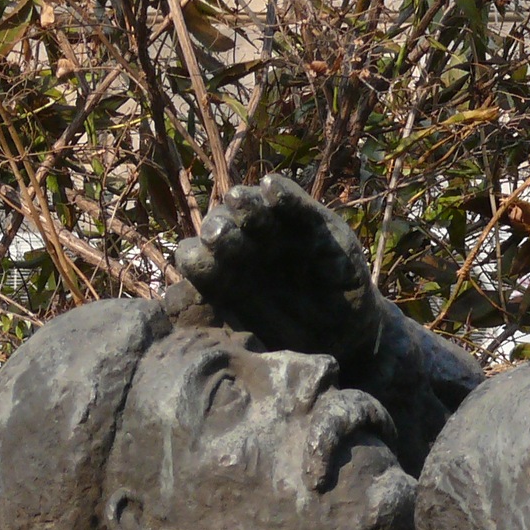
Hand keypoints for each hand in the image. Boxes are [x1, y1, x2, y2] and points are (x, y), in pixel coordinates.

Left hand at [173, 174, 382, 373]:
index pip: (200, 257)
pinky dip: (283, 195)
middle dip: (218, 229)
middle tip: (217, 236)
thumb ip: (229, 322)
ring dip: (244, 205)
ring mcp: (278, 232)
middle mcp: (247, 249)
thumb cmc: (299, 341)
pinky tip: (271, 188)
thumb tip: (182, 309)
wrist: (347, 336)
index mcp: (227, 276)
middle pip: (222, 226)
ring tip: (238, 201)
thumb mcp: (261, 340)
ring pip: (253, 208)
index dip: (197, 258)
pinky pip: (294, 204)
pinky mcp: (312, 223)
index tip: (199, 262)